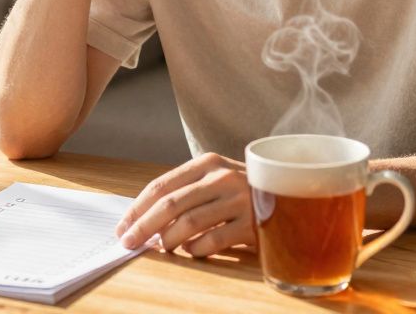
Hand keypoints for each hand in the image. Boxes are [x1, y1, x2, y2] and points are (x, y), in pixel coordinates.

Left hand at [115, 152, 254, 257]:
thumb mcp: (216, 180)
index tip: (122, 227)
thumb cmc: (243, 192)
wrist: (293, 195)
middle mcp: (222, 177)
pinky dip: (194, 249)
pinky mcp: (253, 223)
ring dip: (167, 239)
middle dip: (143, 226)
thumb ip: (186, 193)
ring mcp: (239, 199)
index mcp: (208, 163)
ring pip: (189, 223)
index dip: (137, 208)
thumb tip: (143, 221)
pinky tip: (190, 251)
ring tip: (161, 247)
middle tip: (128, 243)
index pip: (162, 185)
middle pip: (170, 204)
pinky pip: (213, 240)